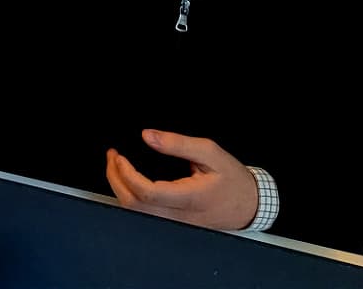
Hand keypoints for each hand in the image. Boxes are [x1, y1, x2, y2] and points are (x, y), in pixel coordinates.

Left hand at [106, 131, 260, 231]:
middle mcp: (179, 216)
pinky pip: (144, 214)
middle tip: (113, 156)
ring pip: (136, 213)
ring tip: (117, 165)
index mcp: (189, 198)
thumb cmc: (233, 179)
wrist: (250, 205)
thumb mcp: (210, 152)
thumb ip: (178, 143)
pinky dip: (130, 196)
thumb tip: (148, 136)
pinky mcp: (173, 225)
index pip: (146, 193)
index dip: (126, 174)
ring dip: (120, 188)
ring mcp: (175, 224)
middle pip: (134, 206)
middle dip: (115, 179)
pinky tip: (129, 180)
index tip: (119, 156)